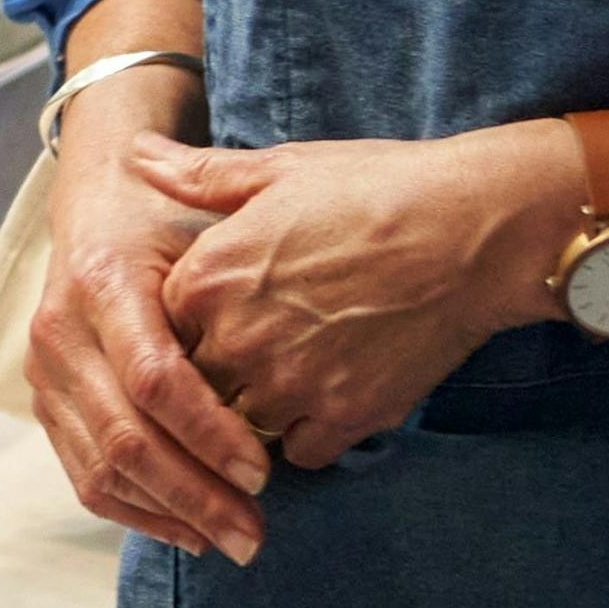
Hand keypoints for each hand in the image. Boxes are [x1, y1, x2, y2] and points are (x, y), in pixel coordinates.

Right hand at [17, 106, 270, 561]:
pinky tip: (187, 531)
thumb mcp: (206, 221)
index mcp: (103, 281)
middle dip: (193, 495)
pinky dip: (135, 511)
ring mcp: (45, 371)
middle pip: (124, 437)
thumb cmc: (168, 215)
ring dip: (168, 515)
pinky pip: (82, 475)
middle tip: (254, 534)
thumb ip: (238, 279)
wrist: (97, 200)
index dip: (207, 433)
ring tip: (231, 540)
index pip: (153, 379)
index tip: (263, 472)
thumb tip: (294, 359)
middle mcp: (61, 330)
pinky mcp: (45, 401)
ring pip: (100, 467)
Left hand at [158, 128, 575, 473]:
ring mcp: (290, 385)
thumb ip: (199, 175)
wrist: (473, 229)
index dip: (188, 325)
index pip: (158, 329)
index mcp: (208, 277)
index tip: (216, 314)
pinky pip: (300, 453)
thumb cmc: (378, 186)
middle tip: (257, 348)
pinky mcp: (344, 416)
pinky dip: (308, 436)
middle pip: (193, 385)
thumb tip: (135, 155)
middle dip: (215, 375)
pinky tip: (328, 400)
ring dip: (255, 412)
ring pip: (239, 429)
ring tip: (292, 375)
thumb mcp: (279, 168)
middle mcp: (237, 338)